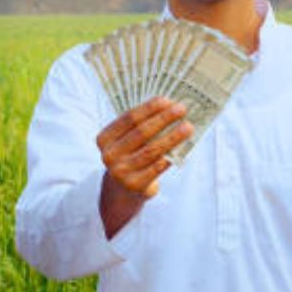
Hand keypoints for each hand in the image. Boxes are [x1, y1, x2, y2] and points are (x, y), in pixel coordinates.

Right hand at [96, 97, 191, 236]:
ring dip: (172, 136)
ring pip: (152, 150)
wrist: (123, 191)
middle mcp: (109, 155)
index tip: (167, 100)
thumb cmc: (131, 156)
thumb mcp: (128, 140)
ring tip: (188, 127)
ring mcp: (120, 172)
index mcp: (104, 139)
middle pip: (141, 132)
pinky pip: (157, 167)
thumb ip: (141, 125)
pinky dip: (171, 155)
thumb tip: (170, 107)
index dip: (149, 108)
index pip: (129, 118)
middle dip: (163, 118)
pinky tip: (182, 146)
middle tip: (181, 109)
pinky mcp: (135, 185)